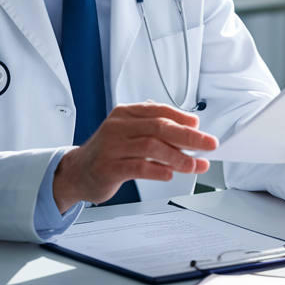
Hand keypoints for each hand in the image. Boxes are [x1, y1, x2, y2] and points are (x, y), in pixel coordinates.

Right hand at [54, 102, 216, 210]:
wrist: (77, 172)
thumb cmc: (108, 153)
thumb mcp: (130, 133)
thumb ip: (156, 130)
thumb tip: (191, 129)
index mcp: (126, 113)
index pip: (160, 110)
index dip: (183, 118)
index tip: (200, 128)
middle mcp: (118, 127)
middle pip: (160, 127)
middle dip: (189, 137)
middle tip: (208, 145)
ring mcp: (112, 147)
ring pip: (151, 147)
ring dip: (177, 157)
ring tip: (193, 165)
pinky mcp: (109, 167)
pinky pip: (138, 167)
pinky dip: (157, 170)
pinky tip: (169, 173)